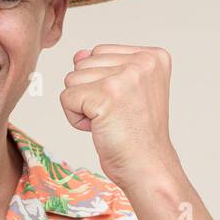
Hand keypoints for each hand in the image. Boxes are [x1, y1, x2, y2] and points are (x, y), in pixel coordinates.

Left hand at [60, 43, 180, 189]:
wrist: (147, 167)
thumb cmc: (137, 134)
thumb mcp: (125, 91)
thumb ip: (103, 67)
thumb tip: (78, 55)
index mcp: (153, 56)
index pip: (99, 52)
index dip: (101, 83)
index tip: (124, 105)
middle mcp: (143, 61)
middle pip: (83, 64)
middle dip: (89, 93)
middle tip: (116, 116)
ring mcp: (125, 76)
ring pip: (72, 79)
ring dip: (82, 106)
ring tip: (109, 121)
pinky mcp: (106, 94)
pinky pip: (66, 98)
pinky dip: (75, 119)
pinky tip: (99, 128)